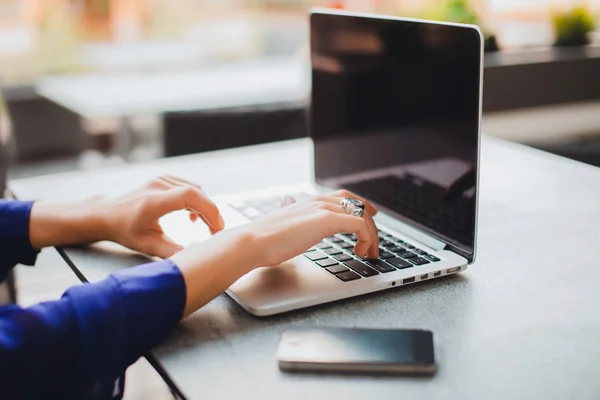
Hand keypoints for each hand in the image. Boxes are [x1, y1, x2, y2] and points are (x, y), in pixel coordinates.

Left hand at [29, 175, 223, 258]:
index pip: (190, 196)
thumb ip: (172, 252)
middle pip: (197, 192)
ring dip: (205, 207)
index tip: (217, 228)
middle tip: (216, 232)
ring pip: (195, 190)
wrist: (107, 214)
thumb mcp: (147, 245)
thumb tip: (195, 259)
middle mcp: (159, 185)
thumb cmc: (125, 230)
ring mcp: (161, 179)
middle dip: (211, 212)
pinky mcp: (164, 179)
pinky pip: (189, 187)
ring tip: (207, 227)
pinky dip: (197, 201)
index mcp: (154, 201)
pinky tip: (192, 217)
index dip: (209, 210)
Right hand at [170, 189, 378, 315]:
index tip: (369, 216)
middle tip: (376, 236)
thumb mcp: (286, 227)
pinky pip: (359, 225)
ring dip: (371, 234)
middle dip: (370, 218)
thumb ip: (295, 222)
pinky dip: (366, 238)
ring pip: (361, 214)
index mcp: (310, 202)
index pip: (343, 197)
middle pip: (356, 202)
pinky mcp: (327, 220)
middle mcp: (319, 201)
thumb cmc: (264, 240)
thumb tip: (291, 219)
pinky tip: (360, 252)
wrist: (253, 243)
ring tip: (370, 252)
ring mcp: (324, 209)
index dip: (360, 205)